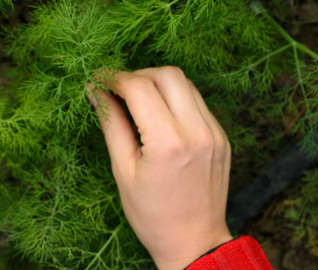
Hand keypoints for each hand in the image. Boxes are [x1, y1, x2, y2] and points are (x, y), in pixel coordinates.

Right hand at [88, 66, 232, 269]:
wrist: (195, 242)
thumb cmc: (152, 214)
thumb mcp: (123, 170)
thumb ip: (111, 124)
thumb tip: (95, 92)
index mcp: (169, 143)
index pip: (139, 87)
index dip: (114, 79)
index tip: (97, 82)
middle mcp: (197, 132)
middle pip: (167, 75)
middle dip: (138, 75)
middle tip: (117, 91)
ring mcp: (215, 133)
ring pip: (185, 84)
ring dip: (157, 84)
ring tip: (136, 102)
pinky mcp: (222, 137)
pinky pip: (197, 102)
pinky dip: (174, 99)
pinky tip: (158, 116)